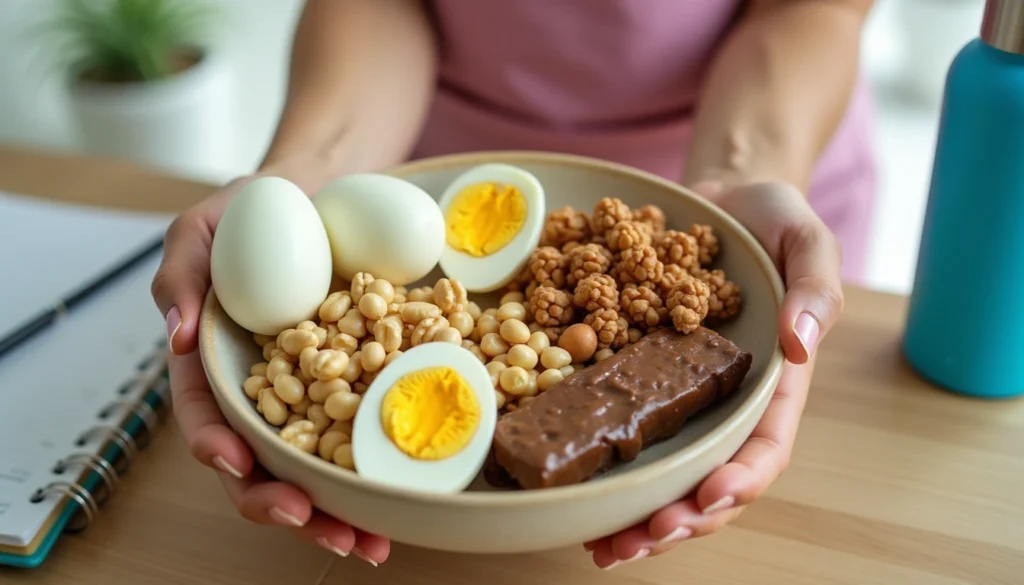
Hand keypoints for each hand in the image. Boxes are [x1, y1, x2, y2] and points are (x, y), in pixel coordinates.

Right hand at [150, 174, 389, 565]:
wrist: (320, 196)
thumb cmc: (251, 210)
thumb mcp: (201, 229)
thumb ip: (180, 274)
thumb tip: (178, 336)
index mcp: (215, 364)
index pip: (205, 416)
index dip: (217, 446)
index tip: (237, 466)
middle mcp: (262, 390)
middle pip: (261, 462)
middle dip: (284, 504)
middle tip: (316, 527)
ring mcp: (312, 392)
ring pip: (316, 465)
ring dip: (338, 511)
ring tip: (370, 543)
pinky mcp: (359, 383)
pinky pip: (366, 432)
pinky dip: (381, 471)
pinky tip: (406, 502)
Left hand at [585, 180, 843, 568]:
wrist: (715, 197)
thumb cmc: (771, 220)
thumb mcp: (807, 240)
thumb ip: (814, 290)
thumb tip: (798, 349)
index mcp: (771, 383)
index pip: (764, 447)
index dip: (739, 481)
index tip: (708, 500)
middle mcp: (722, 402)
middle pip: (706, 481)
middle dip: (676, 522)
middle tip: (635, 544)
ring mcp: (677, 395)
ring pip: (661, 473)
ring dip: (634, 518)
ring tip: (603, 550)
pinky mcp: (636, 379)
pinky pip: (619, 429)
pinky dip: (600, 467)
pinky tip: (572, 498)